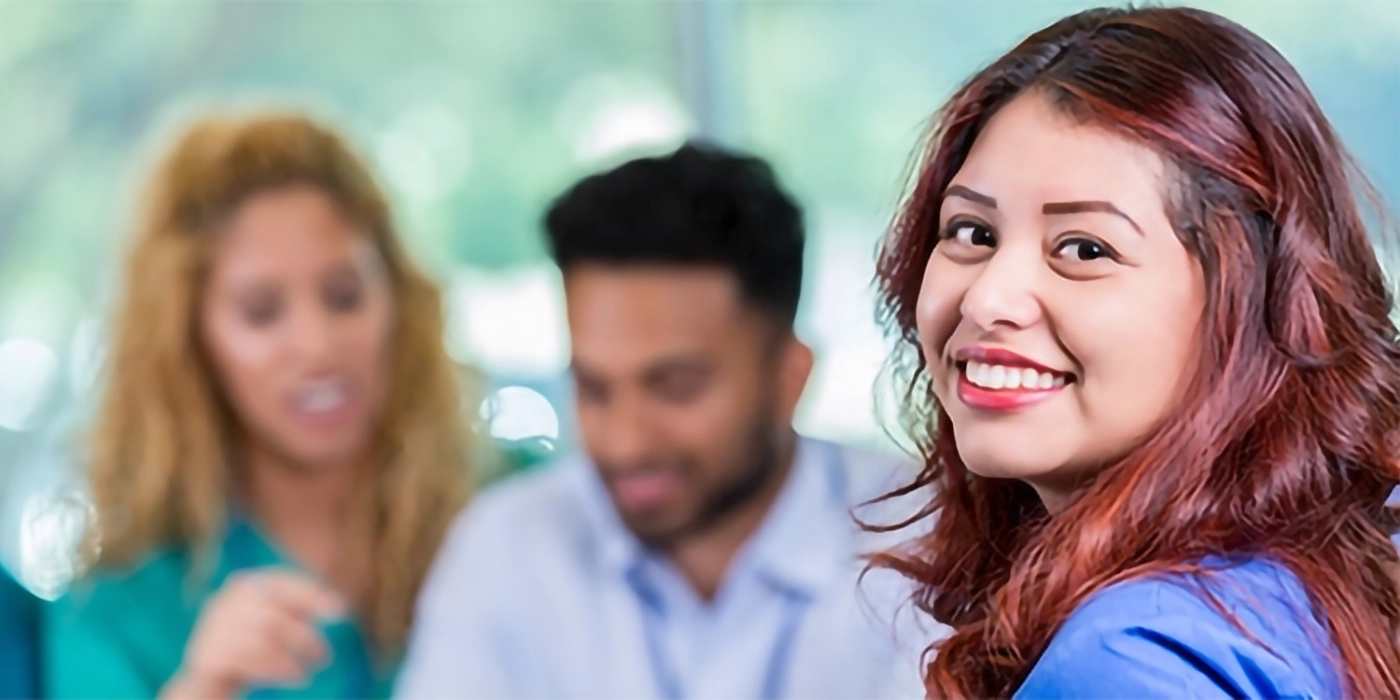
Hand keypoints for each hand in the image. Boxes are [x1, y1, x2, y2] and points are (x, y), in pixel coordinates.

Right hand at [160, 569, 344, 698]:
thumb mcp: (277, 624)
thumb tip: (338, 606)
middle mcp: (222, 602)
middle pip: (273, 615)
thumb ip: (302, 610)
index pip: (280, 582)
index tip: (339, 611)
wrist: (210, 680)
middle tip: (325, 656)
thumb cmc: (253, 647)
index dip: (310, 594)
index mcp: (243, 586)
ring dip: (289, 659)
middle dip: (304, 636)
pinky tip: (294, 679)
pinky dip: (274, 671)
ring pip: (260, 641)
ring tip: (306, 673)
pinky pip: (245, 662)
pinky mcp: (204, 657)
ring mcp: (210, 629)